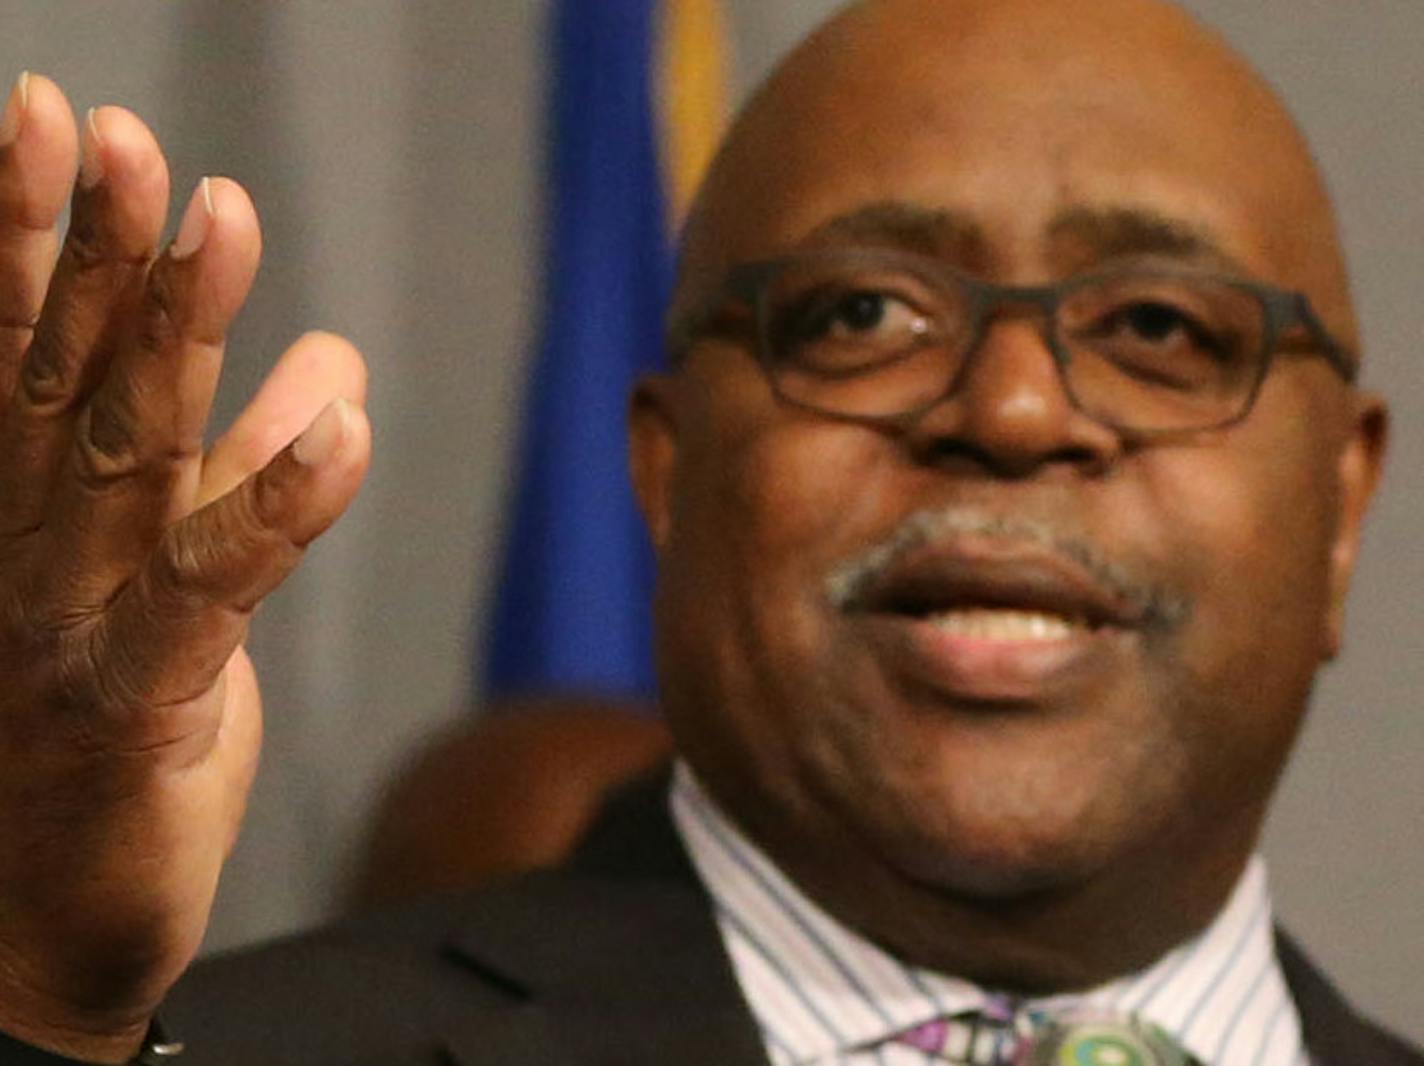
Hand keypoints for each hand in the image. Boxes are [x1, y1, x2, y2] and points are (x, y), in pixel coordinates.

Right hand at [0, 74, 369, 1061]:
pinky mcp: (140, 700)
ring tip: (221, 216)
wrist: (35, 924)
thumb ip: (238, 465)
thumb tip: (330, 359)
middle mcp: (34, 543)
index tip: (57, 115)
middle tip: (114, 128)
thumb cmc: (98, 725)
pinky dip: (281, 501)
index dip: (32, 230)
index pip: (24, 344)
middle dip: (94, 248)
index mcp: (27, 505)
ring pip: (130, 452)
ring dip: (176, 332)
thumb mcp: (171, 575)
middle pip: (69, 374)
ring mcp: (74, 617)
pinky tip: (341, 423)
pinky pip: (217, 585)